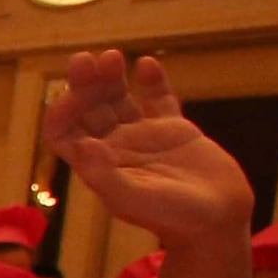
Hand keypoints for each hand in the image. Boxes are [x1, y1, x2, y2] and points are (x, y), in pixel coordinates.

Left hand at [47, 51, 254, 245]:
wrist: (216, 221)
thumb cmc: (172, 217)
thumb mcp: (133, 200)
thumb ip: (105, 175)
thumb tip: (83, 145)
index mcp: (96, 165)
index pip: (65, 133)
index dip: (61, 113)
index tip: (70, 95)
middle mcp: (115, 148)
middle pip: (88, 110)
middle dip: (82, 85)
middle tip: (85, 60)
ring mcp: (144, 137)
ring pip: (118, 100)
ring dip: (110, 78)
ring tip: (111, 56)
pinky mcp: (175, 131)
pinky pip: (158, 100)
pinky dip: (152, 82)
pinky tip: (146, 65)